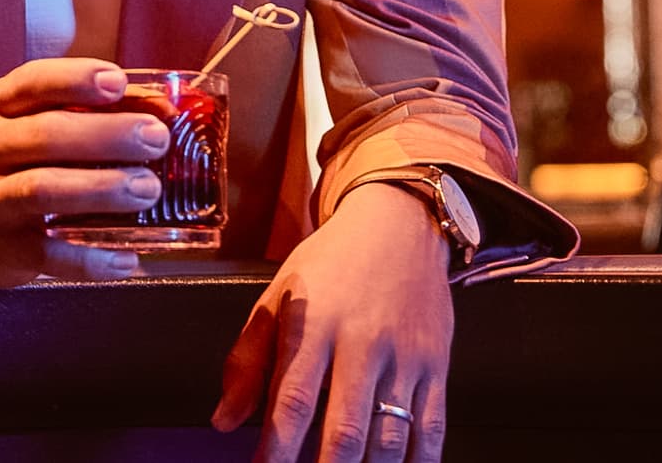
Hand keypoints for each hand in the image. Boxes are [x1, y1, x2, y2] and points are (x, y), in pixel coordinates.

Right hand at [0, 58, 169, 287]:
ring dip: (100, 187)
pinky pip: (48, 255)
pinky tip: (128, 258)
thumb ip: (91, 113)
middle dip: (105, 135)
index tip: (118, 82)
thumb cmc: (21, 162)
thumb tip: (163, 109)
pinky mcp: (4, 250)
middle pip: (44, 135)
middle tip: (156, 138)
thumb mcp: (37, 125)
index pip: (32, 82)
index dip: (76, 79)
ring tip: (148, 189)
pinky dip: (91, 259)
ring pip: (41, 189)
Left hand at [213, 182, 453, 461]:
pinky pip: (431, 427)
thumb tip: (224, 420)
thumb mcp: (278, 295)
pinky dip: (417, 460)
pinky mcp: (436, 363)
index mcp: (315, 324)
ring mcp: (404, 355)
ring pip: (389, 436)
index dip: (277, 448)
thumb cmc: (332, 262)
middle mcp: (362, 341)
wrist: (398, 223)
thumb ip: (248, 359)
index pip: (291, 399)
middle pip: (344, 428)